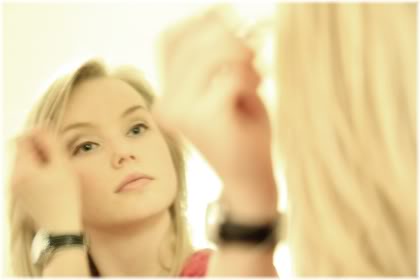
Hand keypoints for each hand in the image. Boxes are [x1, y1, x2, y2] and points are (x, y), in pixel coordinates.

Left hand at [10, 126, 81, 231]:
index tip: (55, 145)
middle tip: (59, 159)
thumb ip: (50, 143)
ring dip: (40, 161)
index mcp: (22, 169)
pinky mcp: (20, 196)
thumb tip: (40, 126)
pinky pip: (26, 175)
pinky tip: (52, 182)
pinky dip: (38, 173)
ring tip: (58, 172)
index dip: (40, 136)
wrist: (61, 228)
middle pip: (22, 151)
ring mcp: (15, 189)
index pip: (24, 139)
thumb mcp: (62, 166)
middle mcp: (13, 178)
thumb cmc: (65, 196)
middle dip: (40, 150)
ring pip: (25, 163)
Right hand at [153, 9, 276, 216]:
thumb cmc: (241, 131)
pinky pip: (232, 75)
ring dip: (241, 58)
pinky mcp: (204, 119)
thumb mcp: (224, 88)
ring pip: (212, 56)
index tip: (227, 14)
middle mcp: (166, 103)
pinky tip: (254, 89)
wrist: (249, 177)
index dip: (197, 22)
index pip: (170, 42)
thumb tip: (222, 17)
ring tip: (254, 74)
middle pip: (192, 44)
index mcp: (167, 96)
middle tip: (252, 48)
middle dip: (228, 37)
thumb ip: (218, 56)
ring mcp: (181, 111)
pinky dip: (250, 76)